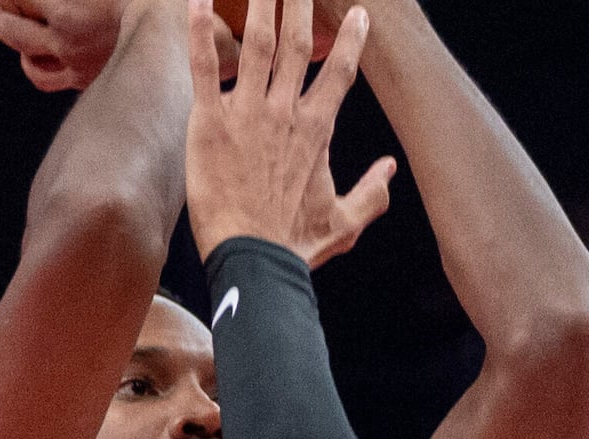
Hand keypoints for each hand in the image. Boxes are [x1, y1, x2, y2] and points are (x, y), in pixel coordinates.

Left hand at [0, 0, 146, 93]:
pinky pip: (45, 77)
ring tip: (6, 20)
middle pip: (10, 26)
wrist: (183, 41)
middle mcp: (65, 37)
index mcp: (69, 9)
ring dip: (11, 35)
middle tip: (1, 1)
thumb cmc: (157, 2)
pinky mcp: (84, 79)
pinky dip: (34, 65)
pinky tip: (35, 54)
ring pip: (24, 54)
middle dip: (2, 9)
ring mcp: (73, 62)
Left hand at [182, 0, 391, 267]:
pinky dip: (200, 31)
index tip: (357, 12)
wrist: (255, 263)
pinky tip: (197, 0)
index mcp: (317, 130)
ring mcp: (248, 113)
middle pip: (295, 42)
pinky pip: (204, 67)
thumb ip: (372, 193)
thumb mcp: (345, 223)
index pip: (340, 72)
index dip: (350, 39)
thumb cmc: (295, 246)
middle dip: (298, 2)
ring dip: (259, 3)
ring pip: (255, 42)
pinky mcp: (210, 123)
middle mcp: (285, 112)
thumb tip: (391, 170)